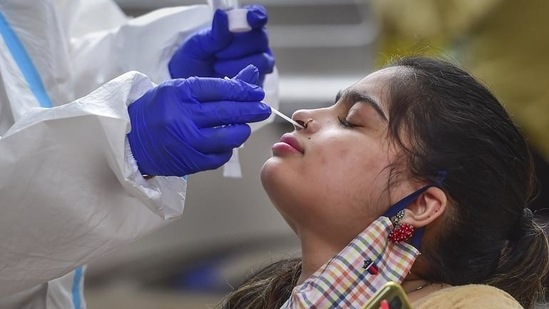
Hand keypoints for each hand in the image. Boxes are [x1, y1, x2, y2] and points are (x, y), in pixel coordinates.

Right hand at [128, 65, 270, 176]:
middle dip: (251, 110)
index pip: (221, 89)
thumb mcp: (182, 89)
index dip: (243, 90)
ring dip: (241, 131)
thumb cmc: (159, 110)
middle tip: (263, 109)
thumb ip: (218, 84)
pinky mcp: (190, 162)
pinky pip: (220, 156)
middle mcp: (183, 117)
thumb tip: (252, 74)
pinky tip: (226, 142)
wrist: (131, 139)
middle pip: (228, 112)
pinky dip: (227, 148)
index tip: (256, 92)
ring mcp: (187, 142)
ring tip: (243, 126)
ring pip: (228, 137)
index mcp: (179, 93)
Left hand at [168, 5, 273, 85]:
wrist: (190, 91)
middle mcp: (253, 43)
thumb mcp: (197, 46)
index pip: (256, 15)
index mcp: (240, 26)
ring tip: (218, 68)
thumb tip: (222, 15)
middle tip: (217, 54)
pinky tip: (226, 79)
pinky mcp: (258, 82)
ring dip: (240, 64)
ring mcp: (259, 63)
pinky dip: (242, 78)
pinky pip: (259, 79)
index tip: (252, 19)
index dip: (257, 16)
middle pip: (261, 38)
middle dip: (239, 46)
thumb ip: (213, 34)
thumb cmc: (193, 63)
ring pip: (263, 60)